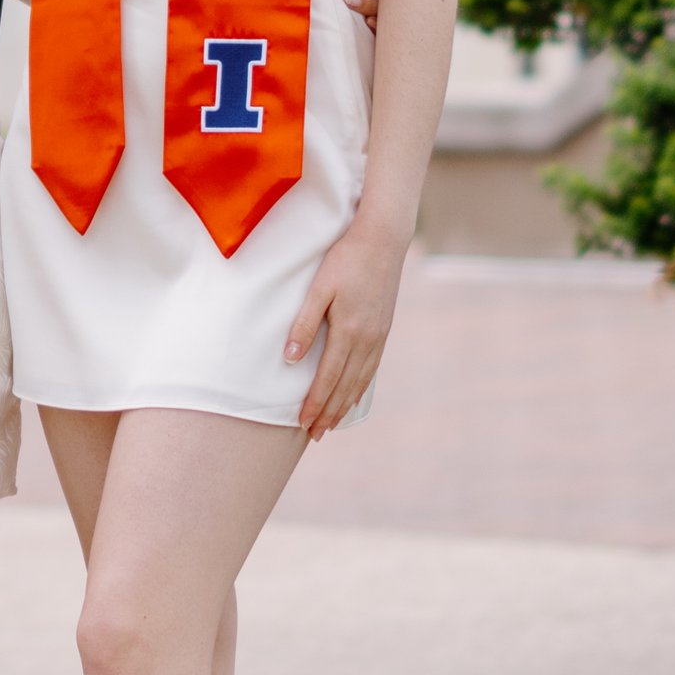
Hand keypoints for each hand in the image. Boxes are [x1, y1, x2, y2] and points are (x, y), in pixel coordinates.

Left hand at [286, 221, 408, 438]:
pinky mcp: (384, 329)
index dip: (315, 403)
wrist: (383, 240)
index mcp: (348, 332)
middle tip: (315, 434)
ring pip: (360, 381)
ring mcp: (379, 336)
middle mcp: (367, 340)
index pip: (328, 378)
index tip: (303, 423)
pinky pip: (372, 368)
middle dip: (329, 413)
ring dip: (344, 404)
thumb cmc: (345, 259)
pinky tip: (354, 394)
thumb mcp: (318, 288)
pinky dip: (360, 387)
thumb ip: (304, 324)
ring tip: (332, 423)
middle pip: (345, 387)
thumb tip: (290, 358)